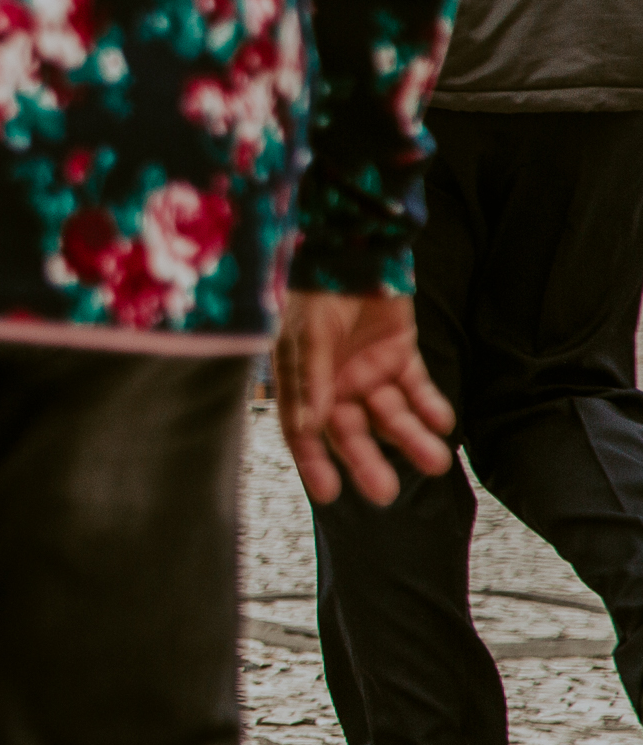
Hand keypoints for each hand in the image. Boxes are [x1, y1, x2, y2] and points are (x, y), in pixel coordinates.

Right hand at [274, 290, 455, 506]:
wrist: (356, 249)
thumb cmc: (318, 291)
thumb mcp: (309, 335)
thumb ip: (311, 380)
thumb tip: (307, 427)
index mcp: (302, 381)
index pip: (304, 430)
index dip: (314, 462)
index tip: (330, 494)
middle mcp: (335, 384)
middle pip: (351, 432)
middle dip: (367, 461)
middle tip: (385, 492)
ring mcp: (369, 372)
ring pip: (390, 416)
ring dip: (410, 438)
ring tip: (434, 460)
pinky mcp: (400, 357)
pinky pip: (417, 389)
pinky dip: (430, 406)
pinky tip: (442, 421)